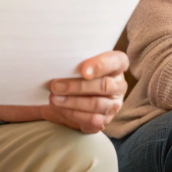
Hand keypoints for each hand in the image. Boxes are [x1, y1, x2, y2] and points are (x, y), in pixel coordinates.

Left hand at [0, 51, 128, 133]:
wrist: (67, 93)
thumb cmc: (73, 71)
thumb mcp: (74, 60)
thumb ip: (72, 57)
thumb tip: (52, 50)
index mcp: (116, 64)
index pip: (116, 61)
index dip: (101, 65)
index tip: (82, 70)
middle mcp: (119, 85)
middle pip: (103, 86)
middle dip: (76, 87)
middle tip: (54, 85)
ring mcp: (114, 104)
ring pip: (97, 105)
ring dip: (72, 102)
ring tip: (53, 98)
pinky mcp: (105, 120)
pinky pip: (92, 121)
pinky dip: (73, 115)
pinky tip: (59, 109)